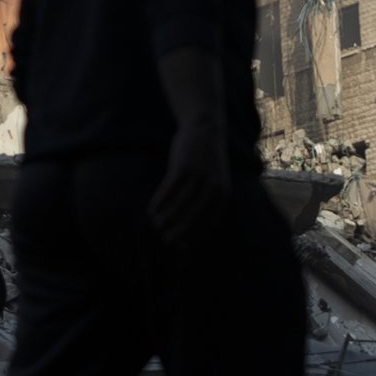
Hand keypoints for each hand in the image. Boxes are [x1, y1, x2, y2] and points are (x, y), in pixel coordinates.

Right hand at [148, 117, 230, 247]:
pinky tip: (152, 209)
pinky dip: (160, 201)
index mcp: (223, 193)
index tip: (181, 246)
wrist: (205, 129)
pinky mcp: (184, 166)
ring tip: (156, 224)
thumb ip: (209, 200)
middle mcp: (213, 187)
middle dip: (180, 230)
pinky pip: (169, 189)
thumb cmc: (207, 160)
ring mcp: (199, 176)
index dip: (195, 236)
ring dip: (167, 217)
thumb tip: (192, 224)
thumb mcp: (216, 181)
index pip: (209, 221)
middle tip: (166, 240)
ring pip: (180, 203)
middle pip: (194, 215)